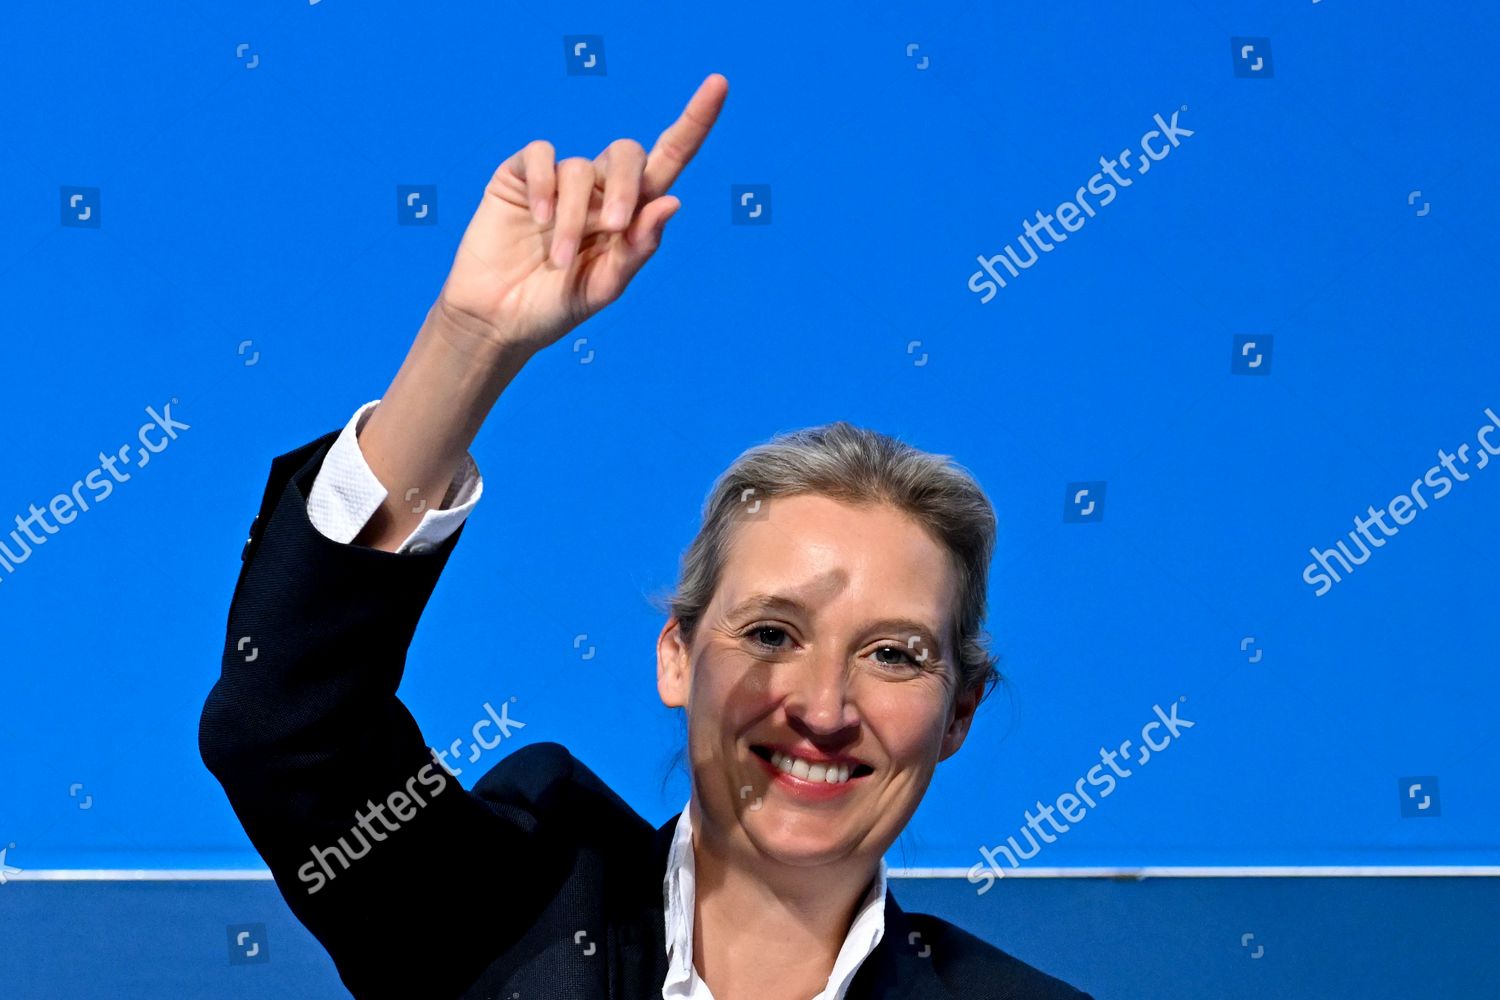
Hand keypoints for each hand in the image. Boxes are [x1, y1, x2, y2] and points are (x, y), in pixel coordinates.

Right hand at [433, 73, 727, 352]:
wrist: (498, 320)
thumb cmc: (555, 307)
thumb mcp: (605, 288)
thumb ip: (638, 249)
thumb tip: (673, 201)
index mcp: (631, 213)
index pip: (670, 158)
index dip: (695, 121)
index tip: (719, 84)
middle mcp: (599, 189)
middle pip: (628, 154)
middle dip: (626, 185)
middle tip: (615, 225)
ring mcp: (559, 180)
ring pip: (580, 168)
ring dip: (575, 217)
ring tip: (560, 260)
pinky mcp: (519, 176)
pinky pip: (541, 156)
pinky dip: (543, 185)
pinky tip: (539, 220)